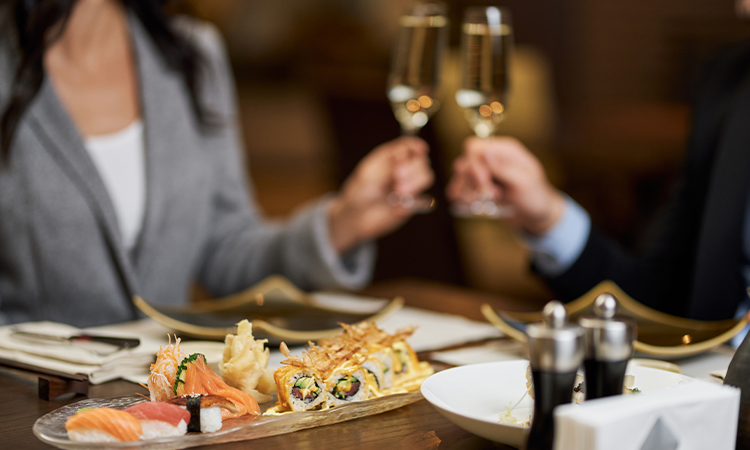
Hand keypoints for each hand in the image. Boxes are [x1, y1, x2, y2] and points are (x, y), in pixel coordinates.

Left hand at [328, 137, 433, 253]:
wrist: (356, 215)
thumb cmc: (359, 191)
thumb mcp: (370, 172)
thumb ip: (388, 162)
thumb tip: (404, 153)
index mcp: (392, 157)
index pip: (410, 146)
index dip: (416, 146)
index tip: (420, 150)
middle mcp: (403, 170)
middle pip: (422, 160)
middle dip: (413, 167)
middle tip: (398, 176)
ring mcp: (409, 186)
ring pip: (427, 177)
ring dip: (415, 182)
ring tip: (399, 191)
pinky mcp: (412, 203)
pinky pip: (422, 199)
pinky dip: (412, 201)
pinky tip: (397, 205)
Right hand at [446, 136, 564, 235]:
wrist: (537, 216)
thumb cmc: (536, 197)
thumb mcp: (524, 182)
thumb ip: (504, 168)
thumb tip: (485, 153)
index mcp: (505, 150)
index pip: (473, 148)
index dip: (473, 166)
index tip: (485, 186)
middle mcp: (492, 158)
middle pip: (463, 162)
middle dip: (470, 182)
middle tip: (489, 195)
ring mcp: (484, 173)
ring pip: (459, 176)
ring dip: (466, 191)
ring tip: (482, 202)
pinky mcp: (479, 187)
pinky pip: (459, 189)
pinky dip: (462, 198)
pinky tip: (472, 205)